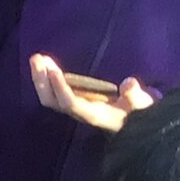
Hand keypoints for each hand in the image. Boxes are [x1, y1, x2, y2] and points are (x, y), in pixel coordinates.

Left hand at [29, 55, 154, 132]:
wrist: (133, 123)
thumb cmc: (137, 112)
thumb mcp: (142, 104)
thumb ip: (135, 96)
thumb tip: (129, 83)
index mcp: (93, 114)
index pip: (71, 103)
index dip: (60, 88)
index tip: (54, 71)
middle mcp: (79, 112)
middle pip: (53, 101)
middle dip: (43, 80)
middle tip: (37, 58)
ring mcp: (74, 107)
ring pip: (50, 96)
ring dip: (42, 77)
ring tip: (37, 58)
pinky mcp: (73, 101)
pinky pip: (54, 91)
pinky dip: (47, 77)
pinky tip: (45, 63)